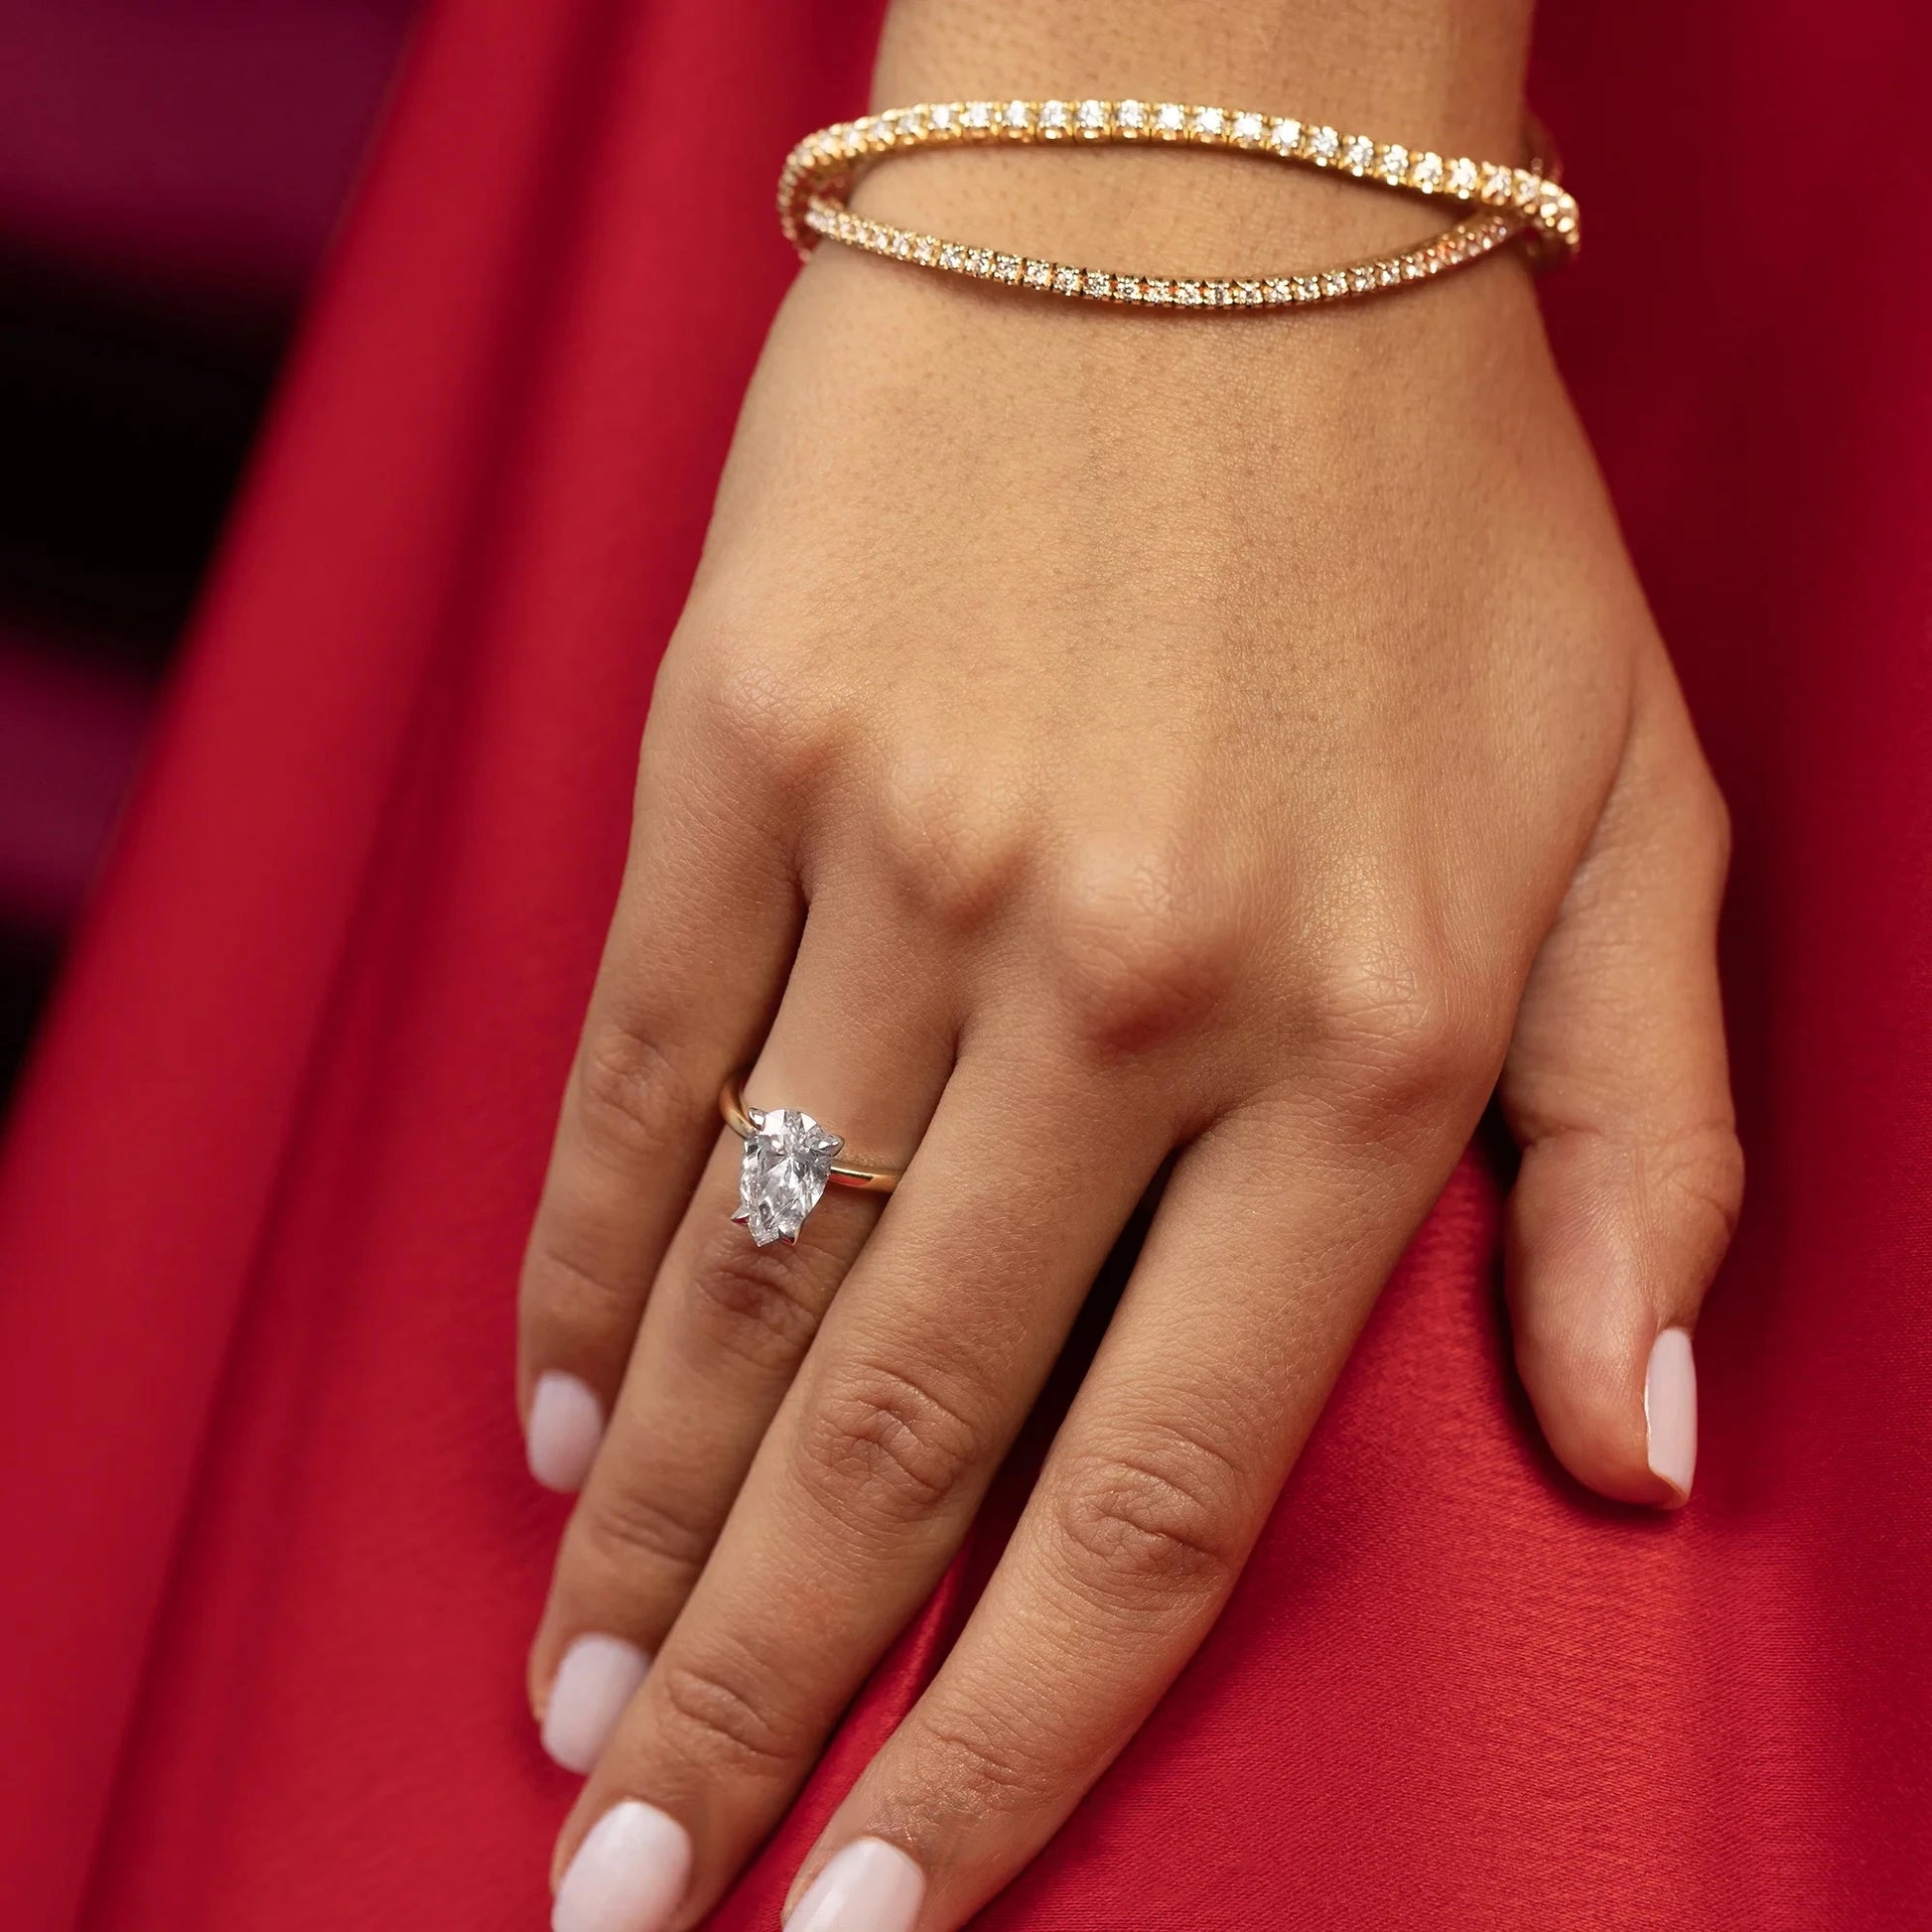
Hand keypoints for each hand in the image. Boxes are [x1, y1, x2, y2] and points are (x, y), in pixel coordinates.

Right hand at [514, 147, 1738, 1931]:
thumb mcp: (1633, 822)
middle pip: (901, 1427)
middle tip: (638, 1883)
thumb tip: (1627, 1459)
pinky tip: (550, 1417)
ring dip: (648, 1521)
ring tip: (578, 1700)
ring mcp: (904, 857)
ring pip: (742, 1274)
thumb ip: (1641, 1157)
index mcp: (1349, 1036)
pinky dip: (580, 1262)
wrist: (1212, 197)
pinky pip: (640, 1064)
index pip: (1161, 1489)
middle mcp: (1113, 980)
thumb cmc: (1437, 524)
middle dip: (766, 1692)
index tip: (884, 1911)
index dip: (1018, 1740)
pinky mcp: (746, 746)